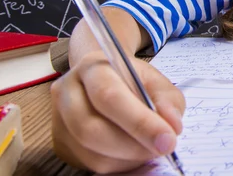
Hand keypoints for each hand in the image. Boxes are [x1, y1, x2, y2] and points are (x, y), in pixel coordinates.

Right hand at [51, 50, 185, 173]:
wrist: (104, 78)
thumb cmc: (132, 79)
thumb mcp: (155, 79)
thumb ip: (168, 100)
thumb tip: (173, 127)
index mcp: (92, 67)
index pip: (110, 97)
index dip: (140, 122)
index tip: (168, 140)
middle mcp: (67, 92)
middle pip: (92, 129)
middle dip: (134, 145)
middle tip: (163, 148)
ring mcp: (59, 120)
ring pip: (91, 153)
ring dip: (128, 157)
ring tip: (149, 147)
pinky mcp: (61, 144)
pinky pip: (90, 164)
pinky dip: (119, 164)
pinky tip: (133, 152)